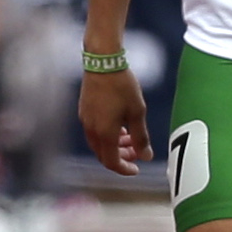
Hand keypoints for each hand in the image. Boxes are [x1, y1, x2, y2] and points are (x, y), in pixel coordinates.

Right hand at [80, 58, 149, 175]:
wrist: (103, 62)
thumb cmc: (122, 86)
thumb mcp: (137, 112)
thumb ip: (141, 137)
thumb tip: (146, 156)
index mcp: (105, 133)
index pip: (111, 162)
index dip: (124, 169)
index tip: (137, 169)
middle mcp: (91, 130)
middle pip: (104, 155)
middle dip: (121, 157)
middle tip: (136, 152)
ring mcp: (85, 120)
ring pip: (99, 143)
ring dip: (114, 146)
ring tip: (129, 138)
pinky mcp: (84, 110)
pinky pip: (94, 132)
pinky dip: (107, 135)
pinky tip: (119, 125)